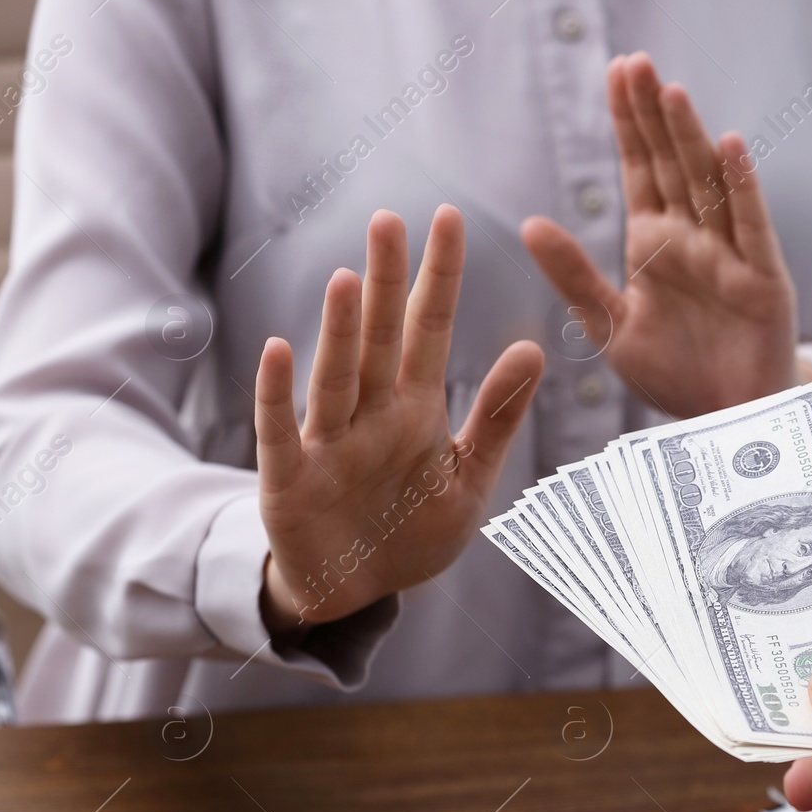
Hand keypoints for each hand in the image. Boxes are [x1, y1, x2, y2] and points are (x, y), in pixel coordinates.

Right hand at [255, 206, 544, 633]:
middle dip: (387, 282)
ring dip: (341, 331)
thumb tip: (534, 347)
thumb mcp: (468, 479)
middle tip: (389, 219)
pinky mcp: (290, 480)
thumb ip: (496, 417)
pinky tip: (277, 350)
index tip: (449, 218)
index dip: (439, 277)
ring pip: (336, 377)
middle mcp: (370, 415)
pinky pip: (281, 431)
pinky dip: (277, 394)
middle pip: (381, 338)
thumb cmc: (410, 531)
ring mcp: (328, 444)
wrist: (357, 593)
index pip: (430, 330)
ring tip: (350, 280)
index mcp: (415, 410)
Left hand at [521, 52, 802, 418]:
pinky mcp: (762, 281)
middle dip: (654, 115)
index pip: (640, 170)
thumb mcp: (611, 326)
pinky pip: (750, 227)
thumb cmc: (675, 373)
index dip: (629, 124)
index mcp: (655, 244)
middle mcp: (693, 240)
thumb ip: (574, 275)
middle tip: (636, 62)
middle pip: (671, 165)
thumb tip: (530, 222)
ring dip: (690, 139)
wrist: (727, 423)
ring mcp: (730, 256)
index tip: (616, 72)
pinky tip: (729, 146)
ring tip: (671, 92)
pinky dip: (742, 188)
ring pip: (706, 186)